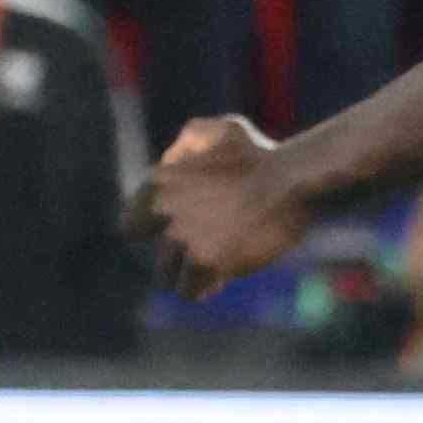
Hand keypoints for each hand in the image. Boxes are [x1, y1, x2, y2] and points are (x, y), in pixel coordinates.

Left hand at [138, 112, 317, 290]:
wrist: (290, 179)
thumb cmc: (257, 153)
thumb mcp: (213, 132)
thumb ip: (183, 149)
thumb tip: (168, 168)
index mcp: (159, 184)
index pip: (132, 224)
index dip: (153, 233)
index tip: (173, 234)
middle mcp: (163, 213)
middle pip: (157, 253)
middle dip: (176, 257)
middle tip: (201, 252)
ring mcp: (183, 240)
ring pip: (167, 277)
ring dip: (188, 275)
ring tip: (213, 268)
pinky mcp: (205, 263)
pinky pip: (190, 290)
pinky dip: (203, 289)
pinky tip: (219, 280)